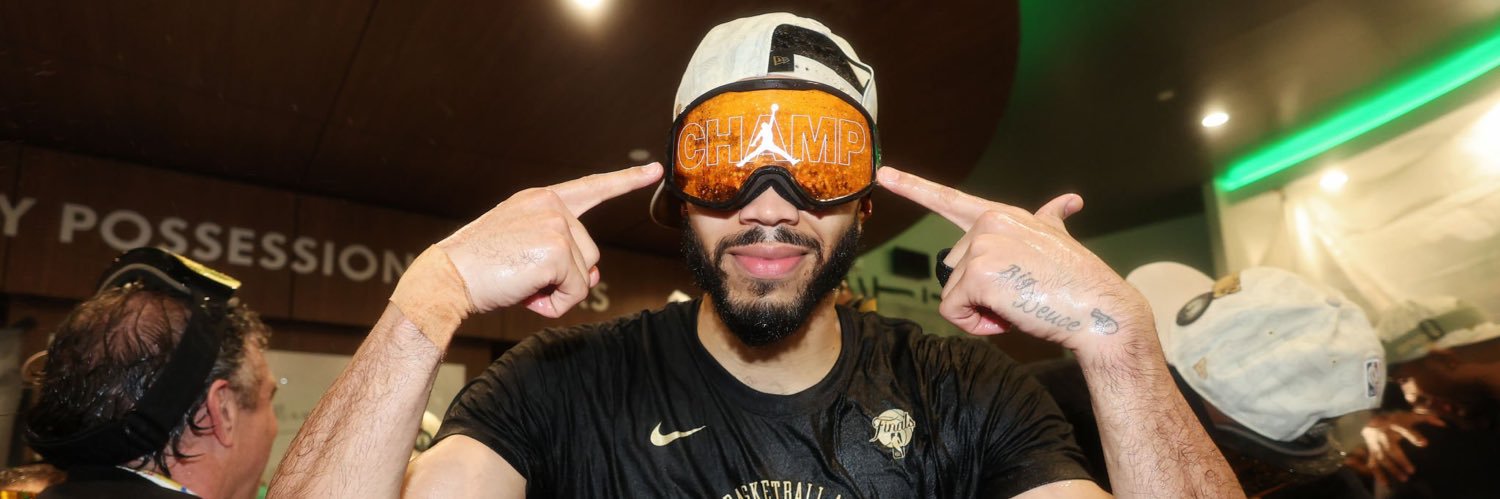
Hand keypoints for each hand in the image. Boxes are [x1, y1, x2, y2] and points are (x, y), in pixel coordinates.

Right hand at [438, 163, 662, 317]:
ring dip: (558, 291)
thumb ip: (561, 252)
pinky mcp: (557, 250)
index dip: (625, 180)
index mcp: (541, 200)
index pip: (592, 187)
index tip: (654, 170)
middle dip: (563, 276)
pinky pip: (577, 291)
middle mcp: (552, 206)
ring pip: (585, 274)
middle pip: (589, 252)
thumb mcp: (523, 248)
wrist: (447, 278)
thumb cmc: (479, 267)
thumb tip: (593, 275)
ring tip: (521, 284)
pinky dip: (555, 304)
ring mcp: (556, 225)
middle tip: (522, 279)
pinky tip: (527, 294)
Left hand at [876, 166, 1150, 352]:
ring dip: (979, 312)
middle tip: (1018, 298)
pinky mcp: (978, 274)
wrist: (1101, 310)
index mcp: (1003, 215)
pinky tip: (1008, 319)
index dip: (913, 187)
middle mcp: (989, 223)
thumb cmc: (1079, 283)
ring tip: (1019, 307)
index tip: (884, 174)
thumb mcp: (1059, 241)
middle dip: (978, 293)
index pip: (950, 199)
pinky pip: (953, 311)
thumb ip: (1051, 220)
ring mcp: (982, 246)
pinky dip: (975, 325)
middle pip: (953, 270)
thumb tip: (1069, 202)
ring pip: (952, 293)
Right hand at [1359, 411, 1444, 484]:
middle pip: (1391, 447)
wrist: (1370, 420)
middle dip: (1401, 460)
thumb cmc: (1396, 420)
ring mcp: (1375, 443)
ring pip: (1382, 457)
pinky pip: (1373, 463)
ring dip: (1392, 468)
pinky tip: (1386, 483)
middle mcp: (1383, 433)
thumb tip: (1444, 424)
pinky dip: (1378, 473)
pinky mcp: (1371, 451)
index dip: (1413, 436)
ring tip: (1404, 478)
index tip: (1424, 443)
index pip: (1404, 429)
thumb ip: (1426, 418)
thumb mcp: (1409, 416)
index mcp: (1394, 423)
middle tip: (1412, 471)